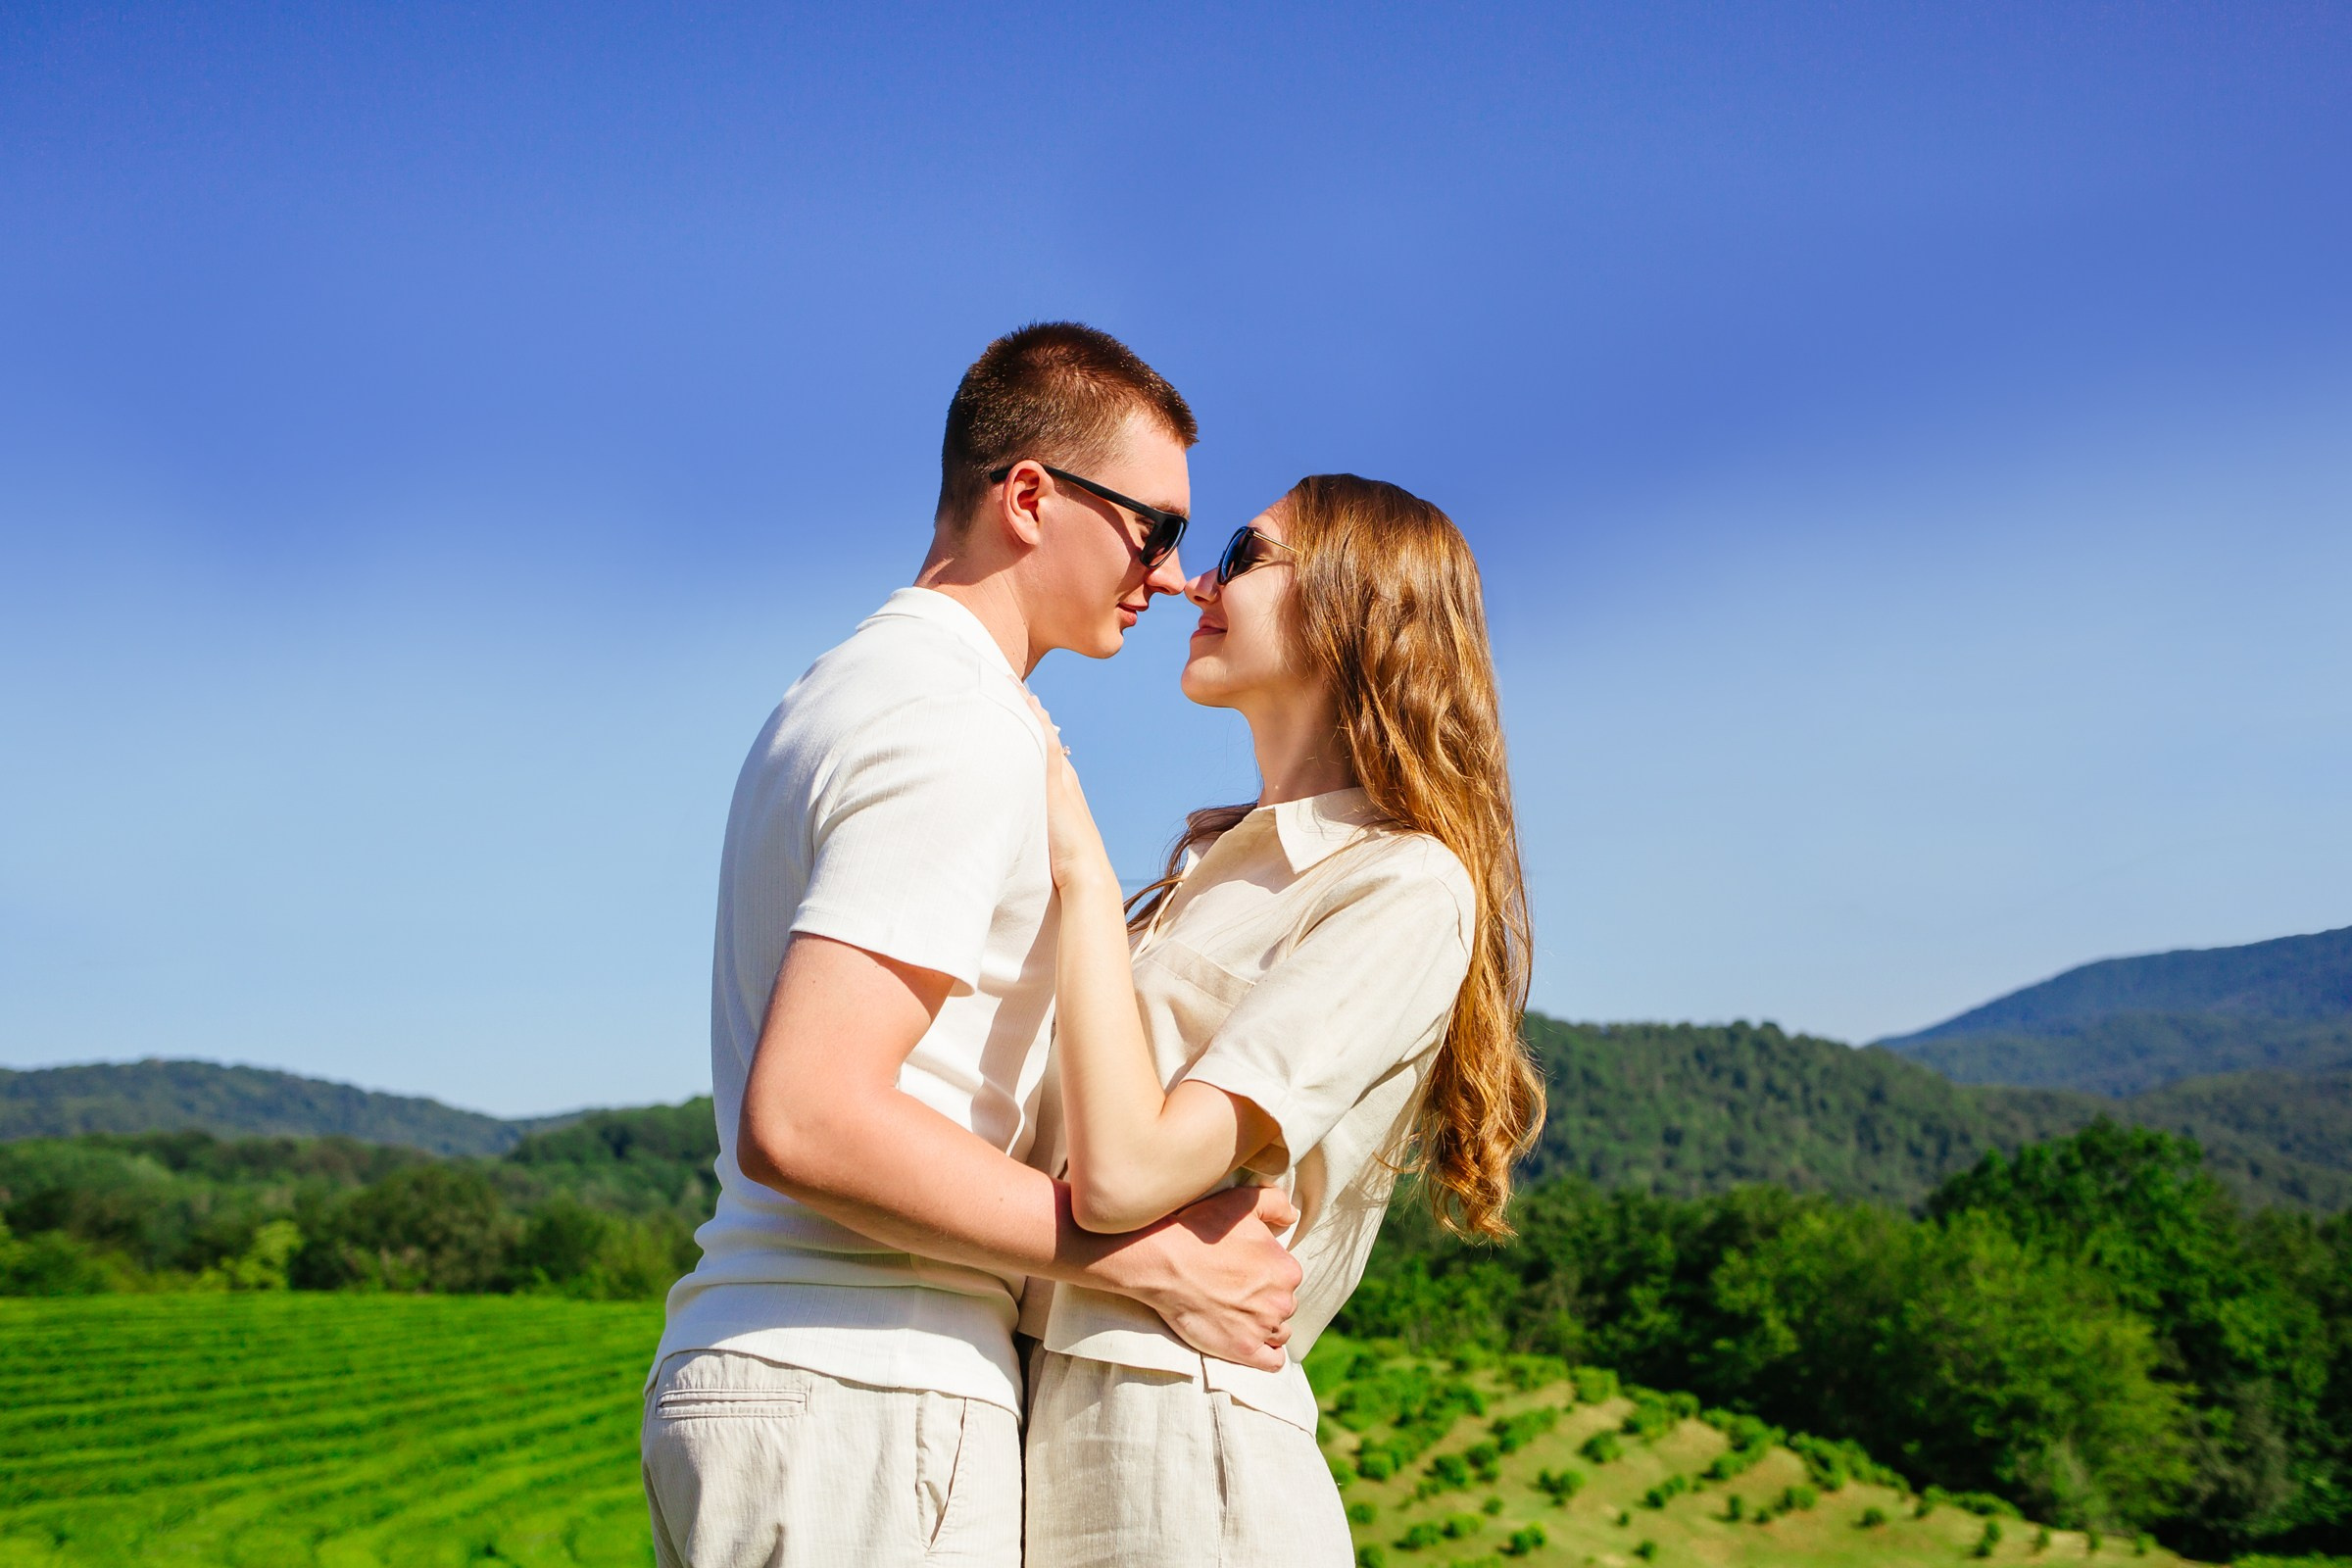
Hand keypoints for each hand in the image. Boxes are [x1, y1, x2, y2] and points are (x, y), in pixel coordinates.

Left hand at [1024, 693, 1116, 892]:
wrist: (1087, 874)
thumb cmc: (1066, 865)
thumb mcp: (1047, 838)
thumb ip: (1035, 826)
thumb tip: (1014, 826)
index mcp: (1062, 789)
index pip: (1043, 749)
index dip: (1032, 726)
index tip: (1017, 704)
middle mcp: (1064, 779)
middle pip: (1043, 735)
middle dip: (1028, 710)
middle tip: (1010, 682)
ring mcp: (1063, 780)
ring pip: (1044, 735)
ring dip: (1030, 709)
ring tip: (1013, 683)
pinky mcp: (1058, 786)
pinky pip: (1046, 746)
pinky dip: (1038, 723)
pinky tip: (1029, 704)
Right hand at [1117, 1185, 1302, 1370]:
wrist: (1164, 1262)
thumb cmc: (1201, 1230)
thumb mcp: (1242, 1204)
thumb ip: (1275, 1204)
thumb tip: (1292, 1216)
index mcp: (1287, 1269)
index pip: (1288, 1278)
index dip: (1267, 1275)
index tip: (1244, 1272)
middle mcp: (1282, 1301)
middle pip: (1284, 1305)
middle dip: (1266, 1301)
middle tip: (1237, 1292)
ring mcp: (1263, 1328)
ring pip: (1279, 1332)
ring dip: (1265, 1326)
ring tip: (1239, 1316)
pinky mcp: (1244, 1351)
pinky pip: (1273, 1361)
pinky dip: (1266, 1354)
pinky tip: (1250, 1342)